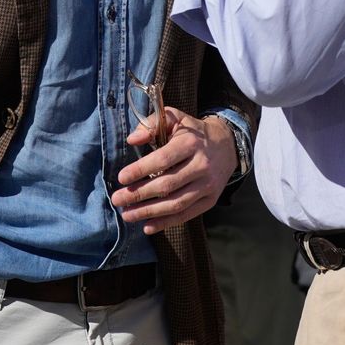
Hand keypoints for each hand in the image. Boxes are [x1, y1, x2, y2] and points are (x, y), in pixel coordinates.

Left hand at [110, 108, 237, 235]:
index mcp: (191, 143)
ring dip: (149, 212)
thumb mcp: (175, 118)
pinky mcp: (210, 200)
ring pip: (176, 203)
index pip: (163, 159)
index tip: (121, 178)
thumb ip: (152, 124)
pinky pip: (187, 215)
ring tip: (127, 215)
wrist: (227, 144)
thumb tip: (132, 140)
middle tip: (117, 199)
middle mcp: (202, 165)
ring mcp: (208, 185)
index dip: (141, 170)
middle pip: (167, 185)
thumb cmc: (192, 132)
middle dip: (139, 195)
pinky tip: (147, 226)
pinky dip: (166, 223)